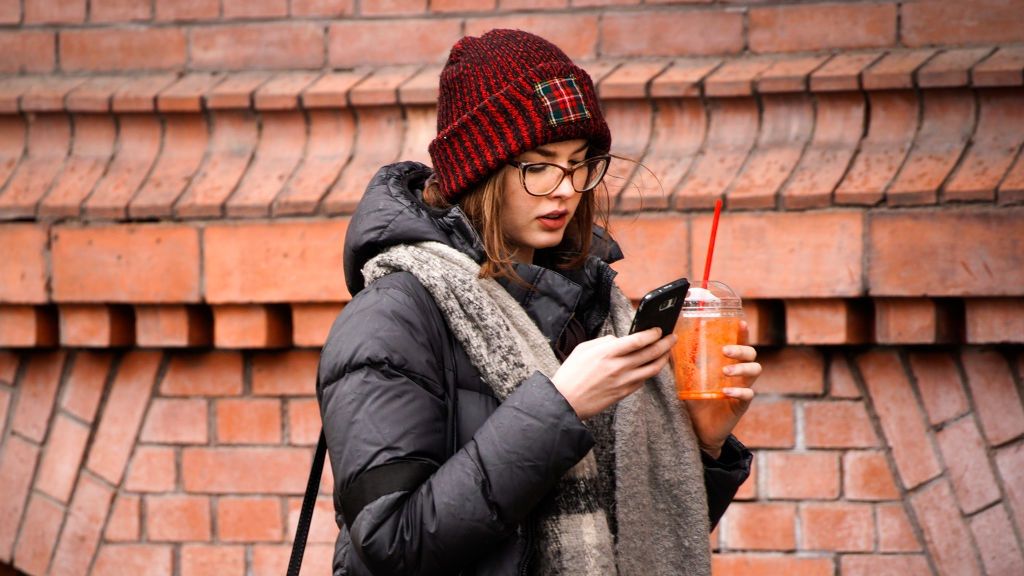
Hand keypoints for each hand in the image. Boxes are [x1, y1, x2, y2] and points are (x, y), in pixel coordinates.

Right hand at [552, 328, 674, 419]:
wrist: (566, 401)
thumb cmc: (571, 374)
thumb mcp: (583, 349)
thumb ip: (604, 342)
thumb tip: (619, 340)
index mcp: (607, 353)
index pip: (637, 340)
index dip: (652, 334)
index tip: (659, 329)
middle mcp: (619, 367)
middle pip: (650, 353)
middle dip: (665, 343)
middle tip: (672, 337)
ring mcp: (623, 381)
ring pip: (652, 369)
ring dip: (663, 358)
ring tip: (667, 352)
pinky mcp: (624, 393)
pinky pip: (643, 380)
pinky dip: (650, 371)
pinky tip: (652, 366)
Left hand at [684, 320, 760, 458]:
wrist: (699, 428)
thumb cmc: (696, 399)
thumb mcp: (687, 378)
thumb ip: (681, 362)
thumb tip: (667, 344)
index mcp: (728, 363)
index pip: (739, 343)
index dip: (742, 333)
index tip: (740, 322)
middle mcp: (739, 373)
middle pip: (752, 354)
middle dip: (741, 349)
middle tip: (725, 351)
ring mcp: (742, 388)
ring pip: (755, 370)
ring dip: (742, 368)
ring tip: (726, 371)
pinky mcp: (741, 404)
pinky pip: (748, 395)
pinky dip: (738, 391)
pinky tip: (726, 392)